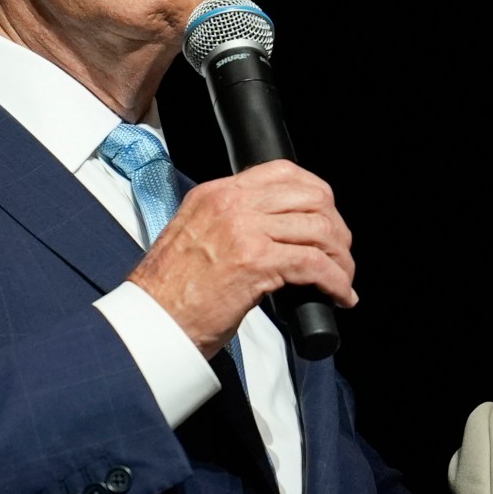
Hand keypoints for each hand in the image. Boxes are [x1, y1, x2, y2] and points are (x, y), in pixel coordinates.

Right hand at [129, 160, 356, 357]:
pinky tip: (340, 297)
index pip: (282, 172)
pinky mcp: (256, 262)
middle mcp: (230, 204)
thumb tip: (273, 234)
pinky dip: (336, 282)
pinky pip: (315, 264)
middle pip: (311, 197)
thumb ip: (229, 225)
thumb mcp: (195, 238)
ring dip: (340, 259)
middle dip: (336, 228)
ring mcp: (244, 230)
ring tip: (342, 280)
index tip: (327, 219)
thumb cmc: (171, 293)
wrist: (150, 321)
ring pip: (319, 229)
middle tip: (339, 255)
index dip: (317, 195)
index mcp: (215, 194)